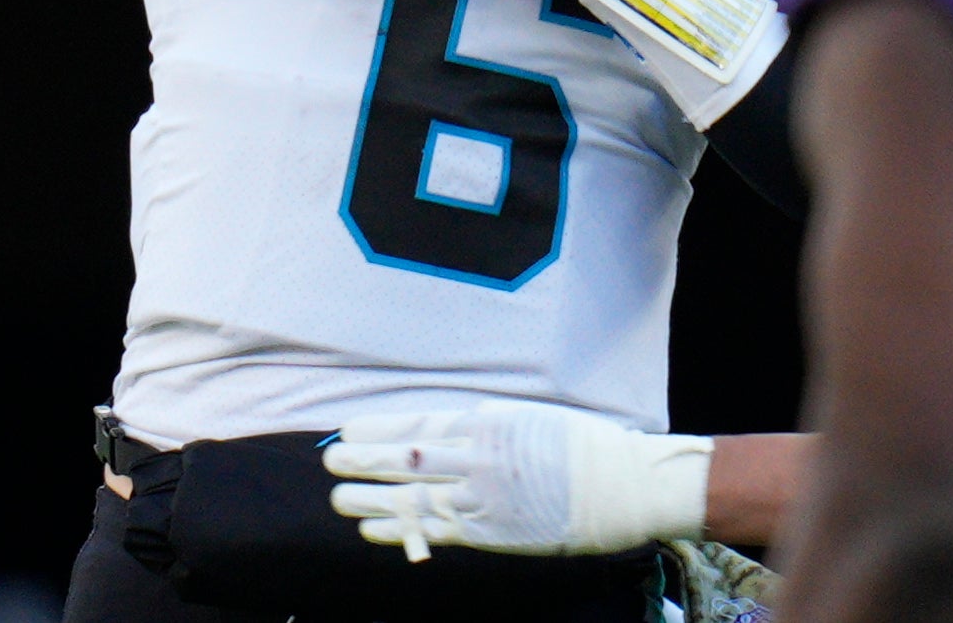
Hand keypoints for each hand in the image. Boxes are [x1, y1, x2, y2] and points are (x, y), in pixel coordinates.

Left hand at [323, 403, 710, 558]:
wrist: (623, 486)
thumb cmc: (581, 446)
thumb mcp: (529, 419)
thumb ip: (486, 426)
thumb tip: (445, 430)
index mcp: (489, 423)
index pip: (420, 426)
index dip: (380, 430)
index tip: (349, 428)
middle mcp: (481, 460)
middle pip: (408, 461)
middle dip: (365, 461)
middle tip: (330, 460)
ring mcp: (485, 499)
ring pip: (415, 499)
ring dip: (372, 499)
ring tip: (339, 498)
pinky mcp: (493, 533)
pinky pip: (438, 531)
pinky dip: (402, 529)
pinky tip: (375, 528)